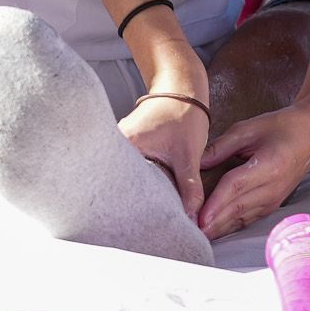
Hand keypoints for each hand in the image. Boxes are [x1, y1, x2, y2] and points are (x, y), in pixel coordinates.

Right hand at [118, 94, 211, 217]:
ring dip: (139, 191)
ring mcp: (120, 145)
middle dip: (135, 203)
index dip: (133, 206)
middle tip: (146, 221)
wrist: (181, 88)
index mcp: (127, 145)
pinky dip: (141, 181)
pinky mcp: (128, 146)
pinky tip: (149, 194)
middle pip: (122, 183)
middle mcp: (117, 144)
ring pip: (127, 177)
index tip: (143, 222)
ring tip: (146, 212)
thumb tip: (192, 217)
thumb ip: (190, 187)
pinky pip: (131, 169)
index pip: (123, 185)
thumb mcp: (189, 154)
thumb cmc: (184, 114)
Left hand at [195, 103, 309, 239]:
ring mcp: (274, 200)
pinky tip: (214, 230)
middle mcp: (273, 188)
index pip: (236, 187)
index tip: (199, 215)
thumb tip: (196, 162)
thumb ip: (221, 146)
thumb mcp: (249, 128)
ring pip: (242, 218)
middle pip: (237, 208)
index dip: (216, 203)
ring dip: (219, 228)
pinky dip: (230, 226)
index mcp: (269, 165)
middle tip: (190, 231)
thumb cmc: (281, 127)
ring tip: (197, 235)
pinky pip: (248, 219)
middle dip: (213, 222)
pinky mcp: (272, 205)